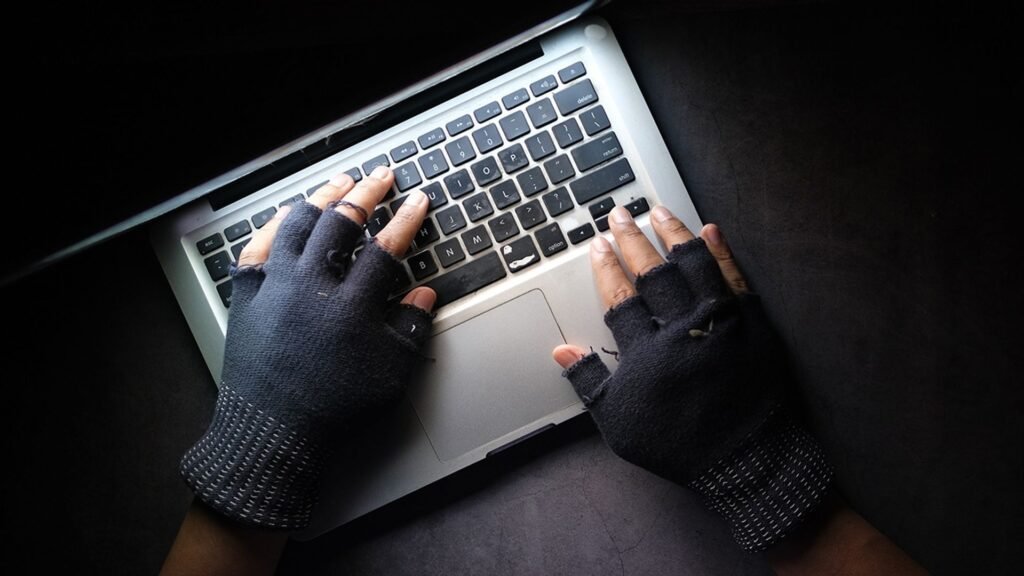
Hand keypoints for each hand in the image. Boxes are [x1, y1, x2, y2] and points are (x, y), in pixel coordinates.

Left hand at [180, 166, 436, 529]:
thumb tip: (424, 294)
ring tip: (339, 183)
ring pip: (298, 224)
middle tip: (381, 176)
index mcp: (351, 305)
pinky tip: (287, 214)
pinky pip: (258, 247)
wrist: (272, 433)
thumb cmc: (334, 409)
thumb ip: (411, 328)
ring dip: (322, 199)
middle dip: (366, 194)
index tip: (418, 201)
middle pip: (341, 223)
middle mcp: (311, 287)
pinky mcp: (247, 296)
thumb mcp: (390, 374)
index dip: (406, 220)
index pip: (386, 248)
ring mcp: (275, 287)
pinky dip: (275, 225)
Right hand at [552, 205, 831, 551]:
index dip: (606, 267)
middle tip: (620, 215)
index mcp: (647, 351)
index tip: (597, 244)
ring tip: (659, 211)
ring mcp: (721, 322)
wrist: (745, 460)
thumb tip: (560, 350)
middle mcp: (683, 328)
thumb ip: (590, 381)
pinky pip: (736, 277)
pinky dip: (722, 251)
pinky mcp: (754, 323)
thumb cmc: (678, 443)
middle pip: (653, 272)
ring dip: (674, 234)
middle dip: (632, 240)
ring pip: (694, 265)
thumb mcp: (619, 421)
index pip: (620, 297)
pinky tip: (710, 230)